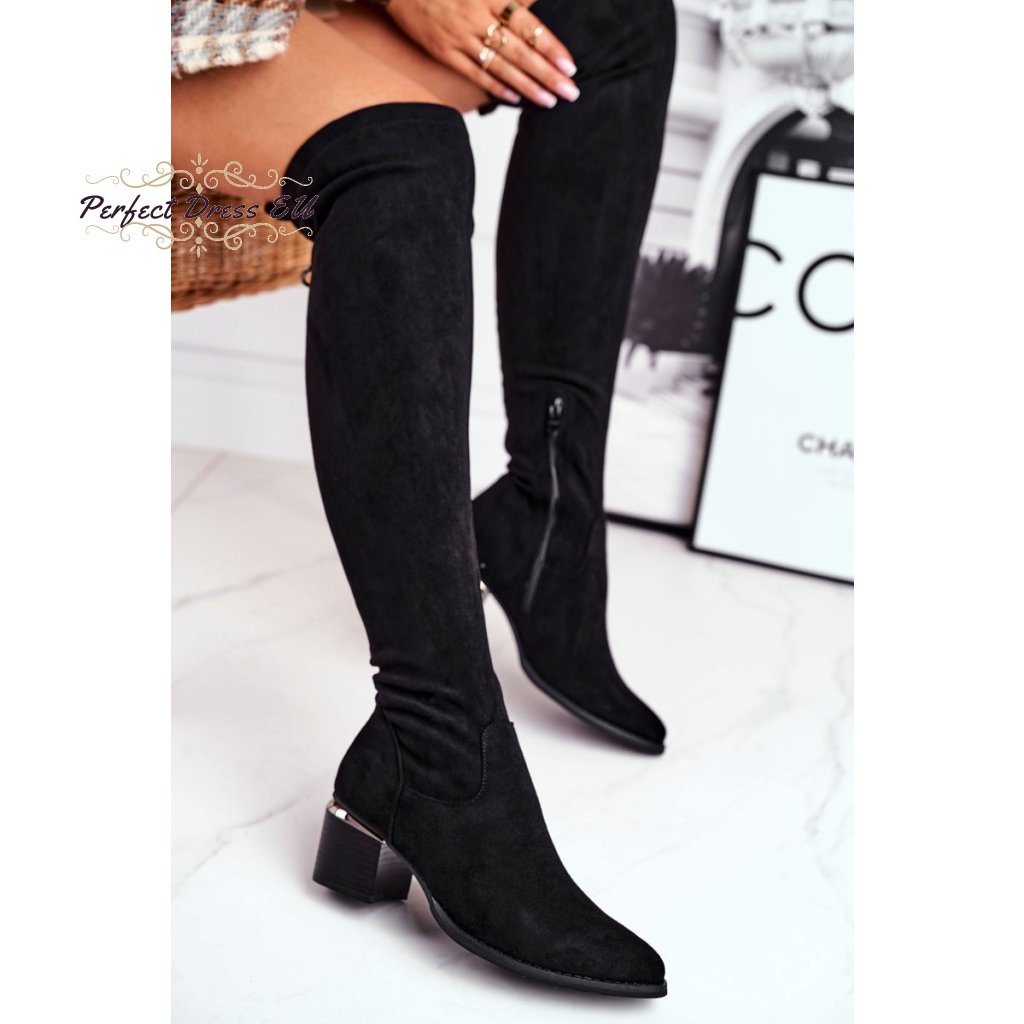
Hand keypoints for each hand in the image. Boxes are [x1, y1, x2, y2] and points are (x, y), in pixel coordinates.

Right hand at [384, 0, 578, 108]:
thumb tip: (533, 4)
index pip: (528, 25)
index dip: (551, 47)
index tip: (569, 65)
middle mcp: (477, 18)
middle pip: (520, 51)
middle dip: (547, 73)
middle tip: (569, 91)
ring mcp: (460, 38)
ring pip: (501, 66)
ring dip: (528, 85)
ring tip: (549, 100)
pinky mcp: (444, 52)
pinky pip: (474, 74)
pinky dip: (496, 87)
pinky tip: (515, 98)